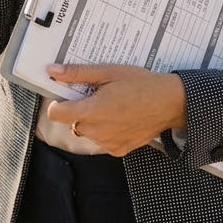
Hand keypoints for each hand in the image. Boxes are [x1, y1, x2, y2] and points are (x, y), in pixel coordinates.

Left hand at [44, 62, 186, 156]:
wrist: (170, 103)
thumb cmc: (140, 84)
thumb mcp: (108, 72)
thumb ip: (78, 74)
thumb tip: (52, 71)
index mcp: (91, 111)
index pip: (55, 114)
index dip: (58, 103)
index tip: (68, 95)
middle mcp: (96, 131)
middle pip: (72, 122)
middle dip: (80, 110)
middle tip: (97, 96)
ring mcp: (108, 143)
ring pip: (86, 132)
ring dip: (92, 122)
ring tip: (112, 107)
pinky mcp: (118, 150)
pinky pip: (102, 141)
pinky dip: (106, 132)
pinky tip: (120, 119)